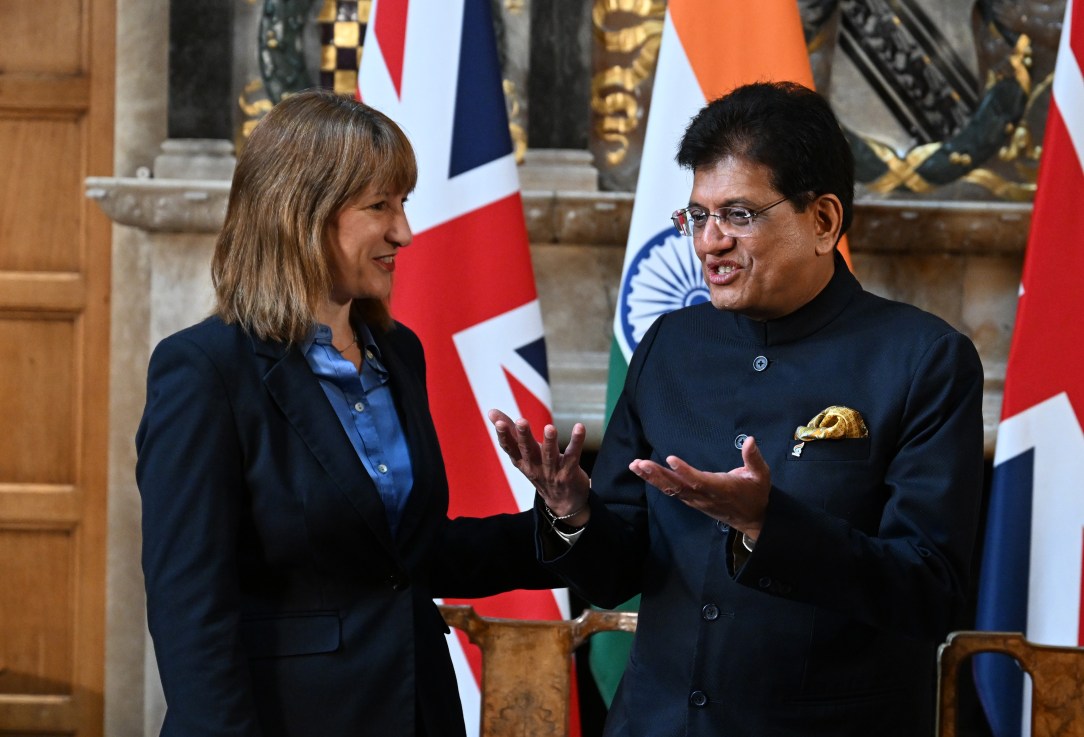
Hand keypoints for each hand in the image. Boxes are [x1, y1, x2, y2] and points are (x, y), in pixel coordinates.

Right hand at [487, 409, 590, 522]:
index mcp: (521, 461)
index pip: (510, 448)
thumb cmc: (540, 469)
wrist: (563, 502)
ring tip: (550, 428)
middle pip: (528, 451)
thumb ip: (510, 432)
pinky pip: (573, 456)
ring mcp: (552, 471)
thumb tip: (490, 411)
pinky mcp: (569, 473)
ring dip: (549, 441)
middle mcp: (534, 467)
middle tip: (521, 421)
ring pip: (550, 455)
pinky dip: (576, 441)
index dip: (504, 436)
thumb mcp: (523, 454)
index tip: (499, 423)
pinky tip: (579, 427)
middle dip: (524, 436)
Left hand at [628, 436, 770, 538]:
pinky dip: (656, 482)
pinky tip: (643, 472)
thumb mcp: (761, 475)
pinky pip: (672, 492)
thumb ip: (754, 458)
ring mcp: (696, 500)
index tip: (670, 459)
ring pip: (671, 490)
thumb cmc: (756, 493)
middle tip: (640, 463)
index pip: (700, 481)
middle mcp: (705, 496)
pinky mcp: (692, 501)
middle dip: (658, 475)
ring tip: (635, 465)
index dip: (685, 471)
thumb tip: (749, 440)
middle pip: (678, 486)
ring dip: (652, 478)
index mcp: (721, 489)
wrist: (753, 519)